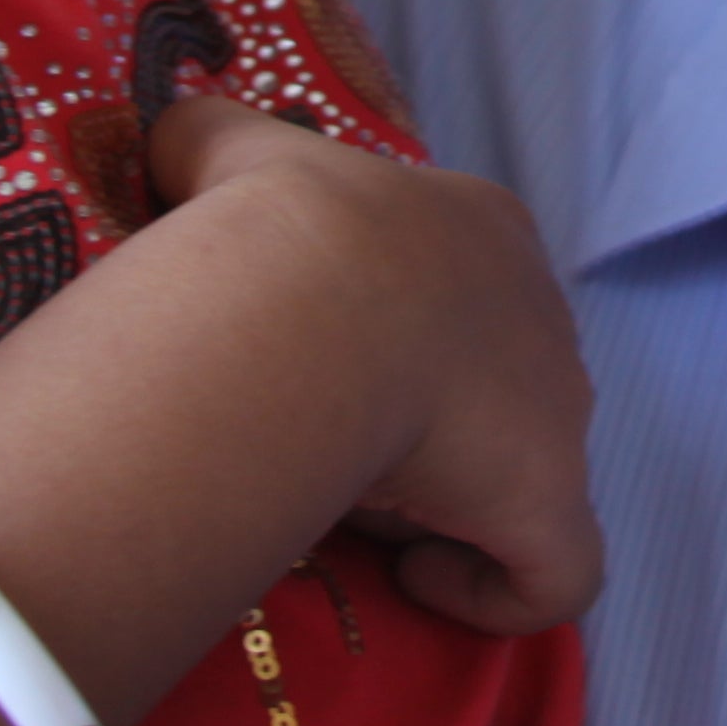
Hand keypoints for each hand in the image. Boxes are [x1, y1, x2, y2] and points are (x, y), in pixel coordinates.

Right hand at [145, 97, 596, 634]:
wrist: (313, 294)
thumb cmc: (278, 228)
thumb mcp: (232, 156)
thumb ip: (202, 137)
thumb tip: (165, 143)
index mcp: (482, 229)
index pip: (454, 290)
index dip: (389, 334)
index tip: (317, 364)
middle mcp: (540, 316)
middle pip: (488, 384)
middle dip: (412, 418)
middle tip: (318, 437)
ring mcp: (561, 415)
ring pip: (515, 472)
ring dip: (435, 496)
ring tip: (344, 506)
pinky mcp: (554, 507)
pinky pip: (553, 574)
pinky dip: (489, 588)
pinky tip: (415, 574)